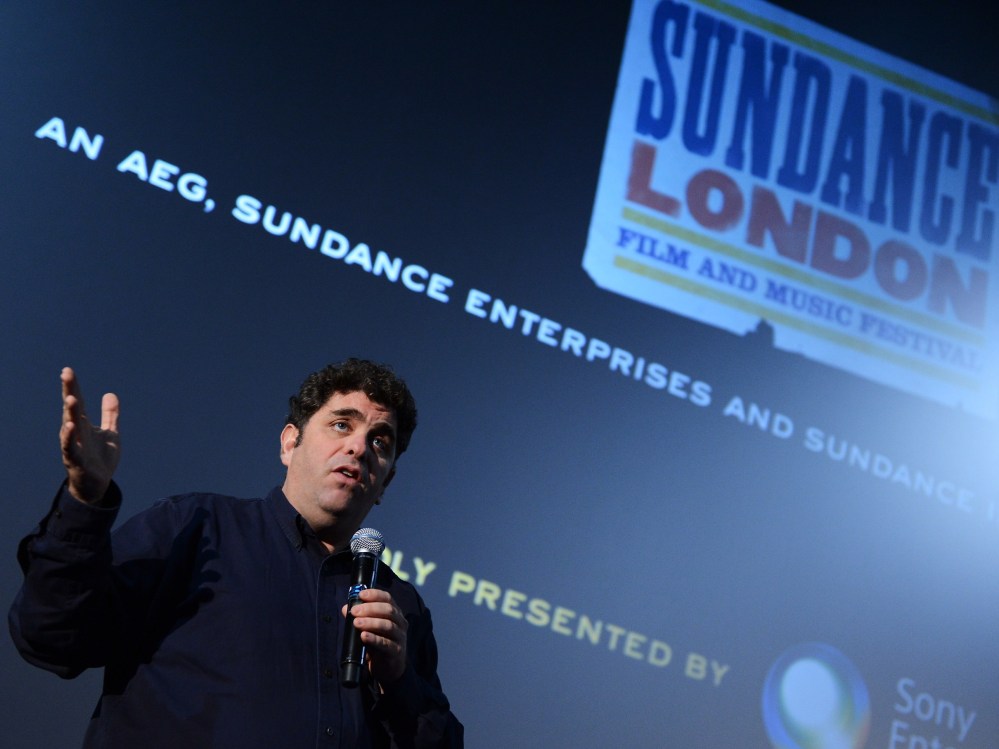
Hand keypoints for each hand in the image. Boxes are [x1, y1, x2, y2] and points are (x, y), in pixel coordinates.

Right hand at [60, 367, 119, 503]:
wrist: (97, 485)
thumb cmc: (100, 458)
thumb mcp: (110, 433)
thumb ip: (110, 415)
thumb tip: (110, 393)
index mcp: (84, 424)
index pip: (78, 402)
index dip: (73, 386)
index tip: (68, 370)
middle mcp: (76, 432)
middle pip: (72, 409)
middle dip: (69, 391)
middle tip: (66, 374)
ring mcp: (75, 446)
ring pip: (69, 427)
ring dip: (69, 413)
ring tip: (71, 398)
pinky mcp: (76, 461)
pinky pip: (71, 448)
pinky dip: (70, 438)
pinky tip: (70, 426)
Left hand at [342, 588, 407, 686]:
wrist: (388, 669)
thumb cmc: (378, 644)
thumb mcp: (368, 629)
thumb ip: (358, 618)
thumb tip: (345, 608)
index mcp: (394, 613)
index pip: (387, 598)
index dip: (374, 594)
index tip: (360, 595)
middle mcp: (400, 622)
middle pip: (388, 610)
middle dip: (370, 609)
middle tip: (355, 611)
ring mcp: (400, 637)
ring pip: (388, 625)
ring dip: (371, 622)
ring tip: (357, 623)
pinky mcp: (397, 651)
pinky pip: (386, 644)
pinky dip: (374, 639)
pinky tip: (364, 636)